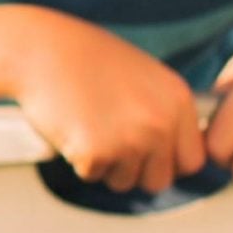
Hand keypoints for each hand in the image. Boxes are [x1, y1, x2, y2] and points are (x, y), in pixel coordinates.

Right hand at [8, 9, 209, 193]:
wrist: (40, 50)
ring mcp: (130, 140)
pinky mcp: (96, 153)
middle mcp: (160, 123)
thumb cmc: (86, 59)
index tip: (147, 154)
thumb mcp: (143, 76)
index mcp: (178, 100)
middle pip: (160, 180)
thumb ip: (163, 111)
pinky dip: (78, 159)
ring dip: (106, 166)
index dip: (168, 162)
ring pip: (125, 182)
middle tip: (111, 145)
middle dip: (136, 171)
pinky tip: (72, 127)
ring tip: (89, 127)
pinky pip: (93, 175)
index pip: (192, 159)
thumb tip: (174, 154)